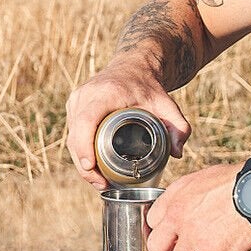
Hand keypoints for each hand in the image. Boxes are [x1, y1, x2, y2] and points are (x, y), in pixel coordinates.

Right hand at [65, 61, 189, 190]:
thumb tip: (177, 153)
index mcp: (106, 93)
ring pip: (71, 136)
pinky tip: (92, 167)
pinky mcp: (74, 105)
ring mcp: (77, 100)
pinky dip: (80, 151)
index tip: (90, 166)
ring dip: (81, 161)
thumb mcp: (167, 105)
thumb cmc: (149, 87)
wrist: (133, 66)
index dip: (84, 145)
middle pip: (75, 134)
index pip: (86, 121)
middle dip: (84, 164)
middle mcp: (86, 95)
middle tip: (101, 184)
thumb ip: (179, 127)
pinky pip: (72, 132)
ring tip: (98, 181)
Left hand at [145, 164, 250, 250]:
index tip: (175, 237)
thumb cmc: (240, 181)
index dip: (165, 233)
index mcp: (175, 197)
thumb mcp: (204, 179)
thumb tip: (187, 210)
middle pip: (157, 248)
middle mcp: (177, 217)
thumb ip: (188, 197)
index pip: (152, 222)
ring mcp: (191, 237)